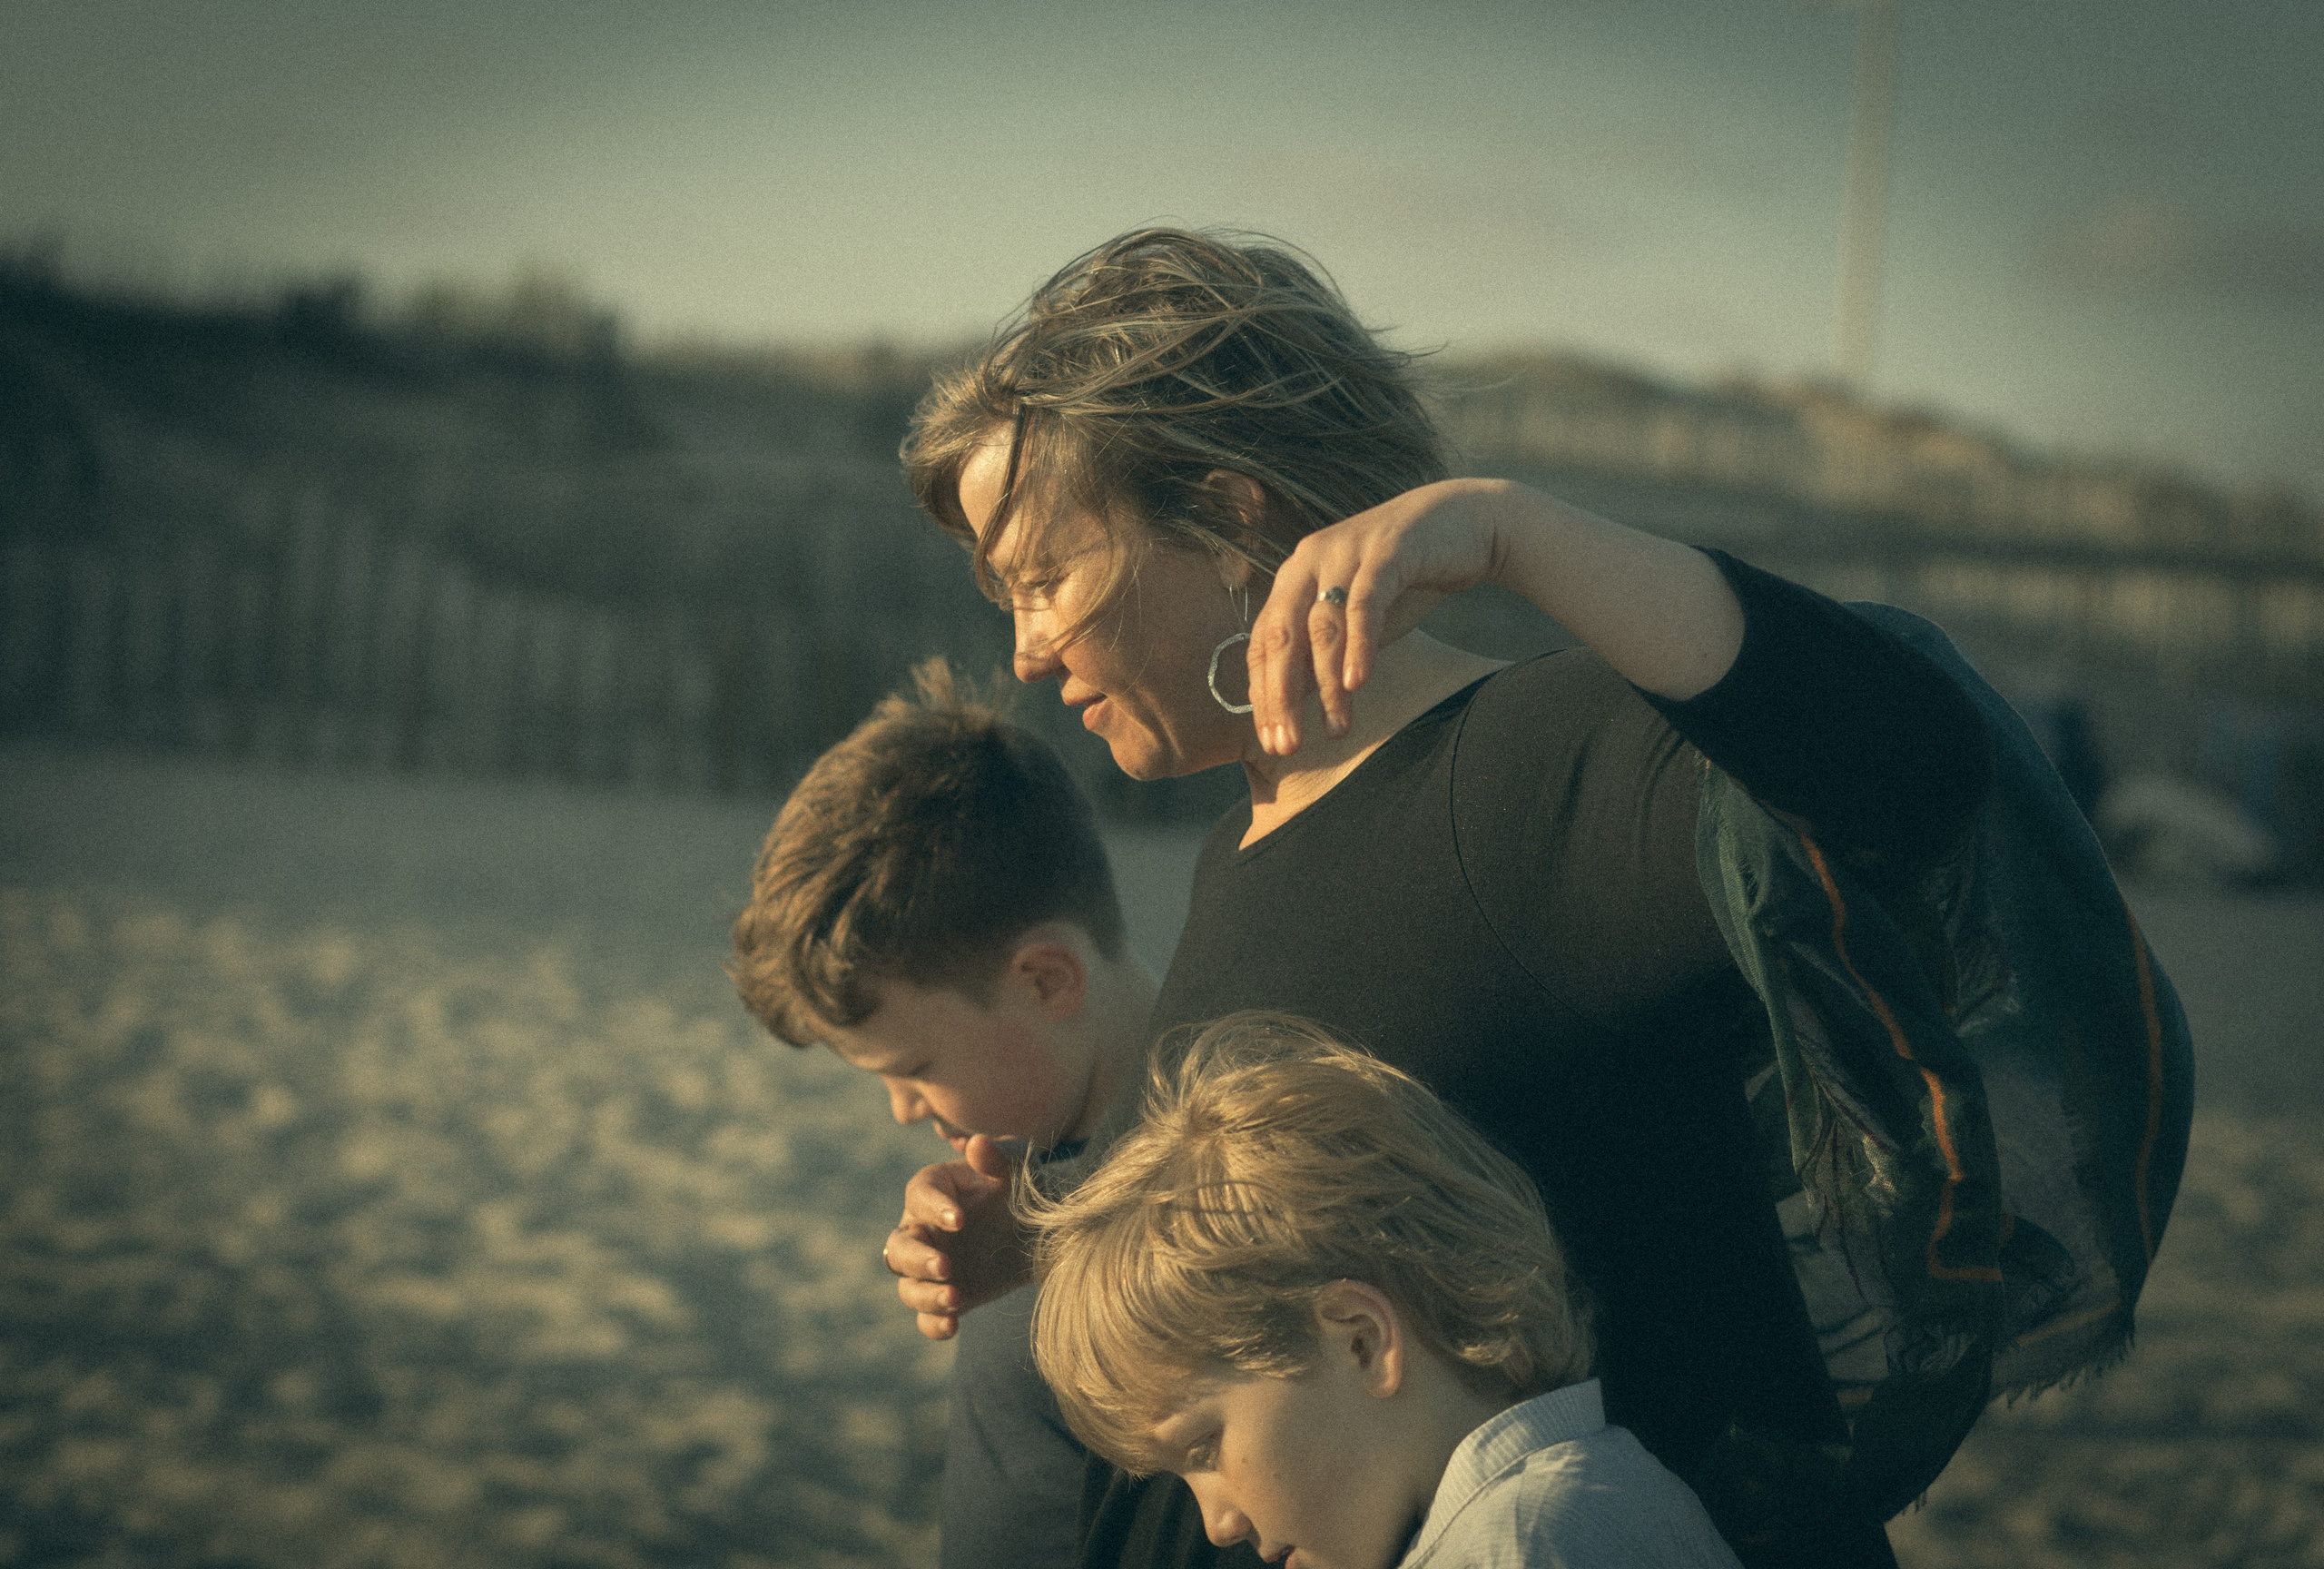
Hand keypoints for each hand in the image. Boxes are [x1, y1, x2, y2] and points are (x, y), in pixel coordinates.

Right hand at [881, 1134, 1028, 1340]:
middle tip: (946, 1265)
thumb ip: (998, 1158)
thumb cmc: (1024, 1191)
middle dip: (917, 1258)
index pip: (919, 1195)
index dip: (934, 1208)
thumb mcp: (1019, 1171)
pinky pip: (926, 1316)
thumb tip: (977, 1143)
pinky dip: (933, 1324)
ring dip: (925, 1294)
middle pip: (900, 1246)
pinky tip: (953, 1326)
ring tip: (955, 1299)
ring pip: (907, 1285)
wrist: (1044, 1233)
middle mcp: (923, 1228)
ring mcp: (931, 1266)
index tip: (960, 1220)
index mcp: (935, 1190)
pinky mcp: (944, 1295)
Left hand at [1245, 479, 1508, 754]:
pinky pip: (1365, 603)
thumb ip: (1322, 653)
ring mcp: (1346, 553)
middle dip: (1281, 696)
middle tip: (1287, 746)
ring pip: (1323, 626)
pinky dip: (1359, 644)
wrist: (1463, 524)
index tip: (1272, 742)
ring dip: (1327, 683)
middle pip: (1281, 637)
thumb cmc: (1402, 581)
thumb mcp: (1354, 622)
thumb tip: (1292, 707)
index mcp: (1293, 579)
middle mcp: (1308, 561)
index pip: (1264, 644)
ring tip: (1336, 729)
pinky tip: (1357, 682)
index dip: (1263, 696)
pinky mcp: (1386, 551)